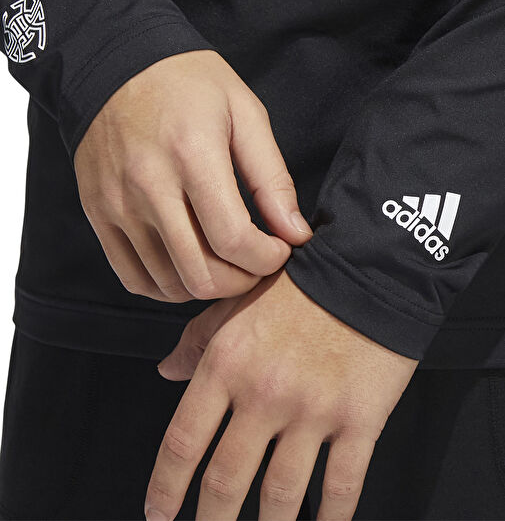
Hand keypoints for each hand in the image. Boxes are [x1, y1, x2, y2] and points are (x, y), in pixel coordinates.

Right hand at [73, 50, 311, 301]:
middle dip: (243, 281)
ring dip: (208, 285)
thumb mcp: (245, 113)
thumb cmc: (189, 84)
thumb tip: (295, 234)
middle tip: (256, 262)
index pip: (233, 240)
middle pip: (201, 274)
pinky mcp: (99, 214)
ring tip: (225, 261)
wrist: (116, 66)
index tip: (278, 249)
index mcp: (192, 155)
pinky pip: (133, 277)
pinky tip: (188, 266)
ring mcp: (118, 205)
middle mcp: (149, 186)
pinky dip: (167, 287)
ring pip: (169, 284)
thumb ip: (272, 178)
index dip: (267, 259)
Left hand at [146, 270, 417, 519]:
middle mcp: (265, 393)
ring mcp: (313, 411)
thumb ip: (197, 341)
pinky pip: (340, 487)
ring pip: (280, 497)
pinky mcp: (359, 420)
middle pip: (226, 482)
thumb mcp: (236, 303)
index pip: (184, 441)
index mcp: (228, 363)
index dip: (165, 488)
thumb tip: (166, 372)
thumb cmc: (298, 286)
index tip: (158, 514)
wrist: (367, 270)